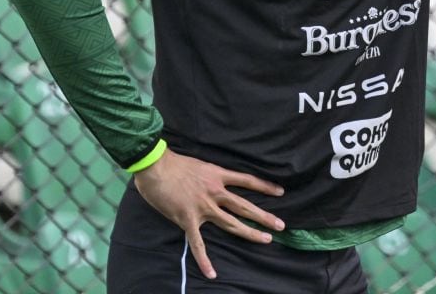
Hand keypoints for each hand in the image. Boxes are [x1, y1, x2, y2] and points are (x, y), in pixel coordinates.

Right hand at [134, 149, 285, 279]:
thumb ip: (209, 175)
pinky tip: (212, 272)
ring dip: (250, 232)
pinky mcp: (188, 219)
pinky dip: (204, 259)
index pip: (247, 181)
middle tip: (281, 225)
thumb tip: (215, 181)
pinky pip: (198, 243)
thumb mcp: (199, 164)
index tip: (280, 192)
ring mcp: (203, 207)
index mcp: (217, 175)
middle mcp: (215, 192)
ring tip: (266, 240)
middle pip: (244, 206)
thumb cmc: (173, 162)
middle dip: (264, 216)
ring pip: (231, 223)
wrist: (155, 166)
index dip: (264, 187)